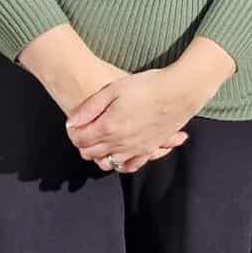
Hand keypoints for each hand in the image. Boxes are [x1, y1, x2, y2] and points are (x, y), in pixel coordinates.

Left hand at [66, 66, 202, 169]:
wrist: (179, 91)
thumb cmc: (147, 86)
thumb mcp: (114, 89)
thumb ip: (90, 107)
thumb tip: (72, 122)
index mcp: (108, 127)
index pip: (80, 140)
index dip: (73, 132)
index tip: (74, 124)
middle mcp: (120, 144)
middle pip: (91, 153)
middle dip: (83, 144)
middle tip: (84, 130)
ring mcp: (136, 149)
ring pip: (109, 162)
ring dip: (100, 154)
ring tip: (100, 140)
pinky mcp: (149, 149)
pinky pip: (130, 166)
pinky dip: (121, 163)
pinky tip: (120, 153)